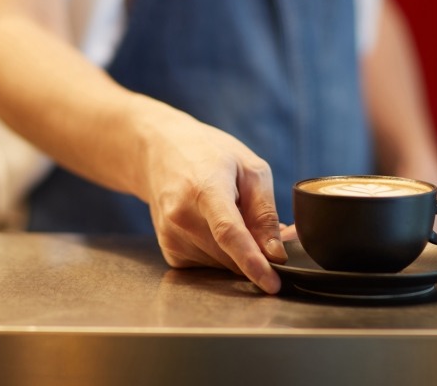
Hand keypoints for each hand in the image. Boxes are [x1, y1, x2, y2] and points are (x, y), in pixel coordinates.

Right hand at [132, 98, 287, 293]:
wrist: (160, 150)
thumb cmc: (209, 153)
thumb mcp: (249, 168)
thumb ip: (264, 212)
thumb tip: (276, 254)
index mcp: (205, 190)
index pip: (229, 233)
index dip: (253, 262)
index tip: (273, 285)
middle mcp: (182, 217)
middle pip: (232, 255)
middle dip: (257, 250)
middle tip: (259, 220)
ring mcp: (171, 236)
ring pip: (223, 264)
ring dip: (238, 251)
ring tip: (231, 212)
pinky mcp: (170, 251)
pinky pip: (209, 265)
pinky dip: (222, 253)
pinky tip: (213, 224)